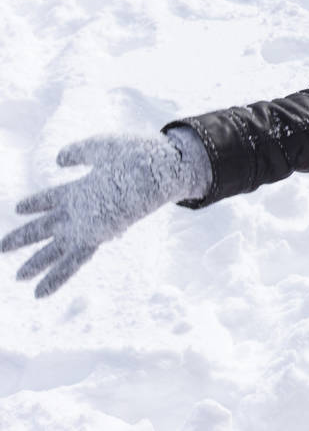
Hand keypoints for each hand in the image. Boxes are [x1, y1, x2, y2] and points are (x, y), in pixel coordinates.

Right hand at [1, 130, 210, 297]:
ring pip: (56, 248)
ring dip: (37, 263)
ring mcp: (89, 223)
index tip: (17, 208)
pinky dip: (56, 277)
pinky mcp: (97, 235)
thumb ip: (79, 153)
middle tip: (0, 247)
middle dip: (24, 238)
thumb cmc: (137, 154)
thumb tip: (58, 159)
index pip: (51, 198)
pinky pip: (73, 261)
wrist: (161, 166)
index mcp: (82, 188)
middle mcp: (83, 209)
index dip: (34, 203)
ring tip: (17, 277)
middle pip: (47, 227)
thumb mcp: (101, 148)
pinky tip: (39, 292)